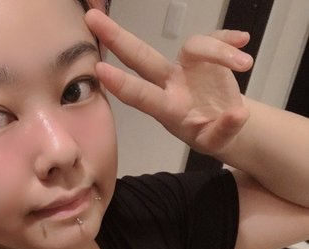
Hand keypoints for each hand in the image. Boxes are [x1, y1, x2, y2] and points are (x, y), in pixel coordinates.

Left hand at [85, 9, 253, 156]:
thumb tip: (238, 114)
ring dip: (220, 52)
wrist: (224, 122)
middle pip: (141, 57)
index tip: (100, 70)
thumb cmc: (210, 133)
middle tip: (92, 17)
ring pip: (194, 45)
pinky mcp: (204, 56)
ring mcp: (185, 67)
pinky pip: (215, 39)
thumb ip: (224, 130)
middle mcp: (169, 84)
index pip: (141, 96)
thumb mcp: (216, 141)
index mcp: (166, 109)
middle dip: (117, 38)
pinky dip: (229, 40)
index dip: (122, 84)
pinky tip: (244, 41)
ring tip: (245, 65)